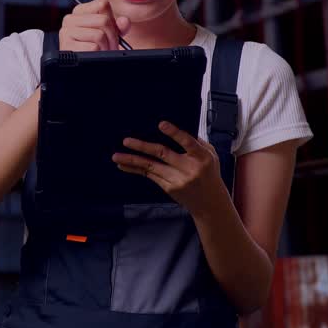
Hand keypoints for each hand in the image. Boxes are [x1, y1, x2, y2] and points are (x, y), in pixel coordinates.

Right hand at [59, 0, 130, 51]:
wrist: (84, 66)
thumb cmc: (96, 48)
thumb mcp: (109, 34)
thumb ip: (118, 26)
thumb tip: (124, 21)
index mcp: (80, 11)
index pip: (103, 4)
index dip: (112, 19)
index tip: (111, 31)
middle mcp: (70, 19)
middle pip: (103, 20)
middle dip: (112, 36)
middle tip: (111, 45)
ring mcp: (66, 32)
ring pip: (99, 35)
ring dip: (106, 47)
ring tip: (103, 51)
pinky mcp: (67, 46)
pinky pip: (93, 47)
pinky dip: (98, 54)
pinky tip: (94, 56)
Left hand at [113, 120, 228, 216]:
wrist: (210, 203)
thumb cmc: (210, 174)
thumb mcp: (211, 155)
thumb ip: (197, 143)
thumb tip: (178, 130)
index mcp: (201, 157)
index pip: (187, 142)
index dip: (174, 133)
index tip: (161, 124)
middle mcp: (189, 168)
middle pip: (162, 154)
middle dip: (142, 147)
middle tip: (126, 141)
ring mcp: (177, 179)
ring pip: (151, 166)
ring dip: (132, 160)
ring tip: (116, 156)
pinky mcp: (169, 188)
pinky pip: (149, 176)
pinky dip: (135, 170)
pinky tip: (124, 165)